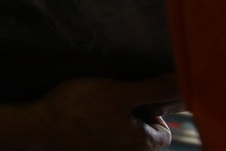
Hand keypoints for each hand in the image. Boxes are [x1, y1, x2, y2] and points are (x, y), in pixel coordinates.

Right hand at [25, 73, 180, 150]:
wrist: (39, 127)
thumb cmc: (80, 110)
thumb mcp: (121, 93)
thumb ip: (156, 89)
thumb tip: (186, 81)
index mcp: (143, 145)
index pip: (164, 131)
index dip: (153, 112)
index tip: (133, 98)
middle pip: (142, 133)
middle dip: (131, 114)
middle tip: (112, 96)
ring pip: (121, 134)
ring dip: (112, 118)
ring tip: (94, 103)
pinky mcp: (90, 149)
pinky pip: (103, 137)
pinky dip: (97, 126)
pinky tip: (83, 113)